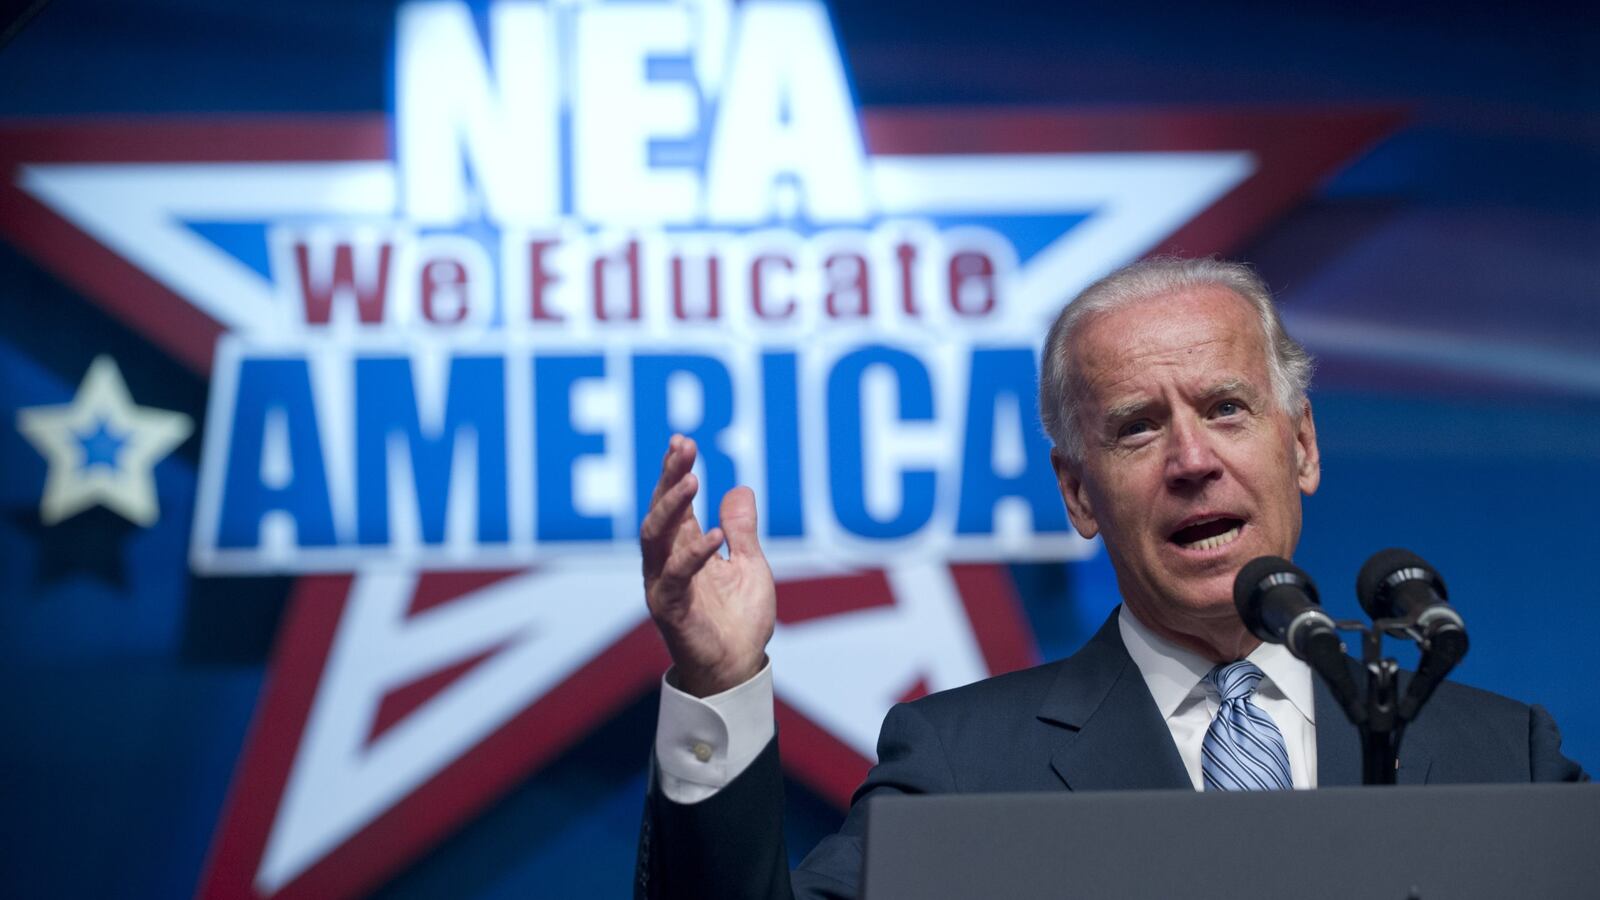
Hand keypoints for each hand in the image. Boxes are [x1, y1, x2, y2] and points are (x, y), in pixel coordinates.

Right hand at [640, 435, 775, 696]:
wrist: (740, 669)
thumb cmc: (739, 621)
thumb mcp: (750, 565)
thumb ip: (742, 530)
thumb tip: (739, 488)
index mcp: (683, 549)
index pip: (675, 503)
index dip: (675, 471)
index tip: (683, 441)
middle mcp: (667, 562)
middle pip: (659, 511)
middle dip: (669, 477)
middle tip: (683, 447)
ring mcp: (663, 584)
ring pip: (654, 538)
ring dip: (671, 506)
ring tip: (691, 479)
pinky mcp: (669, 610)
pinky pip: (675, 577)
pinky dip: (693, 555)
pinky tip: (714, 535)